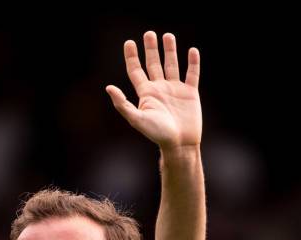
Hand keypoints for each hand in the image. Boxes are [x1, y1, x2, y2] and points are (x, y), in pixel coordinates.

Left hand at [106, 31, 201, 150]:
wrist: (179, 144)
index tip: (129, 43)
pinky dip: (193, 63)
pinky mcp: (190, 93)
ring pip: (171, 65)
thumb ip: (123, 104)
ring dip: (170, 51)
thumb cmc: (157, 134)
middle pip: (153, 64)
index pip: (136, 71)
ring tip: (167, 36)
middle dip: (151, 49)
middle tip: (149, 34)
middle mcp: (159, 89)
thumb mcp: (137, 119)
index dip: (132, 57)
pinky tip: (192, 51)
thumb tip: (108, 87)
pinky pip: (192, 74)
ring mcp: (175, 90)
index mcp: (146, 94)